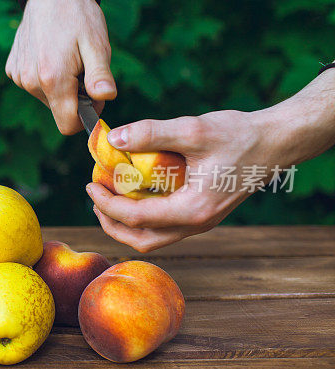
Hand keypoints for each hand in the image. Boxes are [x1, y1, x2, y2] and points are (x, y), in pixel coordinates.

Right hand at [6, 0, 116, 134]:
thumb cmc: (79, 17)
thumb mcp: (97, 45)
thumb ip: (100, 76)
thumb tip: (105, 98)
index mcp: (52, 79)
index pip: (68, 125)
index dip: (86, 116)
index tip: (94, 95)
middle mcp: (30, 82)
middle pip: (58, 110)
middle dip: (74, 97)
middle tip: (82, 67)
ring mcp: (18, 76)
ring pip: (46, 98)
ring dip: (60, 86)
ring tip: (66, 57)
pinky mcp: (12, 69)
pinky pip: (33, 85)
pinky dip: (45, 76)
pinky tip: (50, 53)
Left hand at [86, 110, 284, 251]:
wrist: (277, 141)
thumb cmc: (240, 135)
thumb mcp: (193, 129)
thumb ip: (152, 133)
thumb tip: (113, 139)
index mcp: (193, 210)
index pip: (136, 218)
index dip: (107, 204)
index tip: (90, 184)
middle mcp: (196, 223)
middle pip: (141, 239)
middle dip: (111, 222)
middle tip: (95, 196)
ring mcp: (200, 221)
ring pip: (153, 237)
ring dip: (125, 223)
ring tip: (108, 197)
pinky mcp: (202, 213)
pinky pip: (165, 226)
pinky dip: (142, 215)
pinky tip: (133, 191)